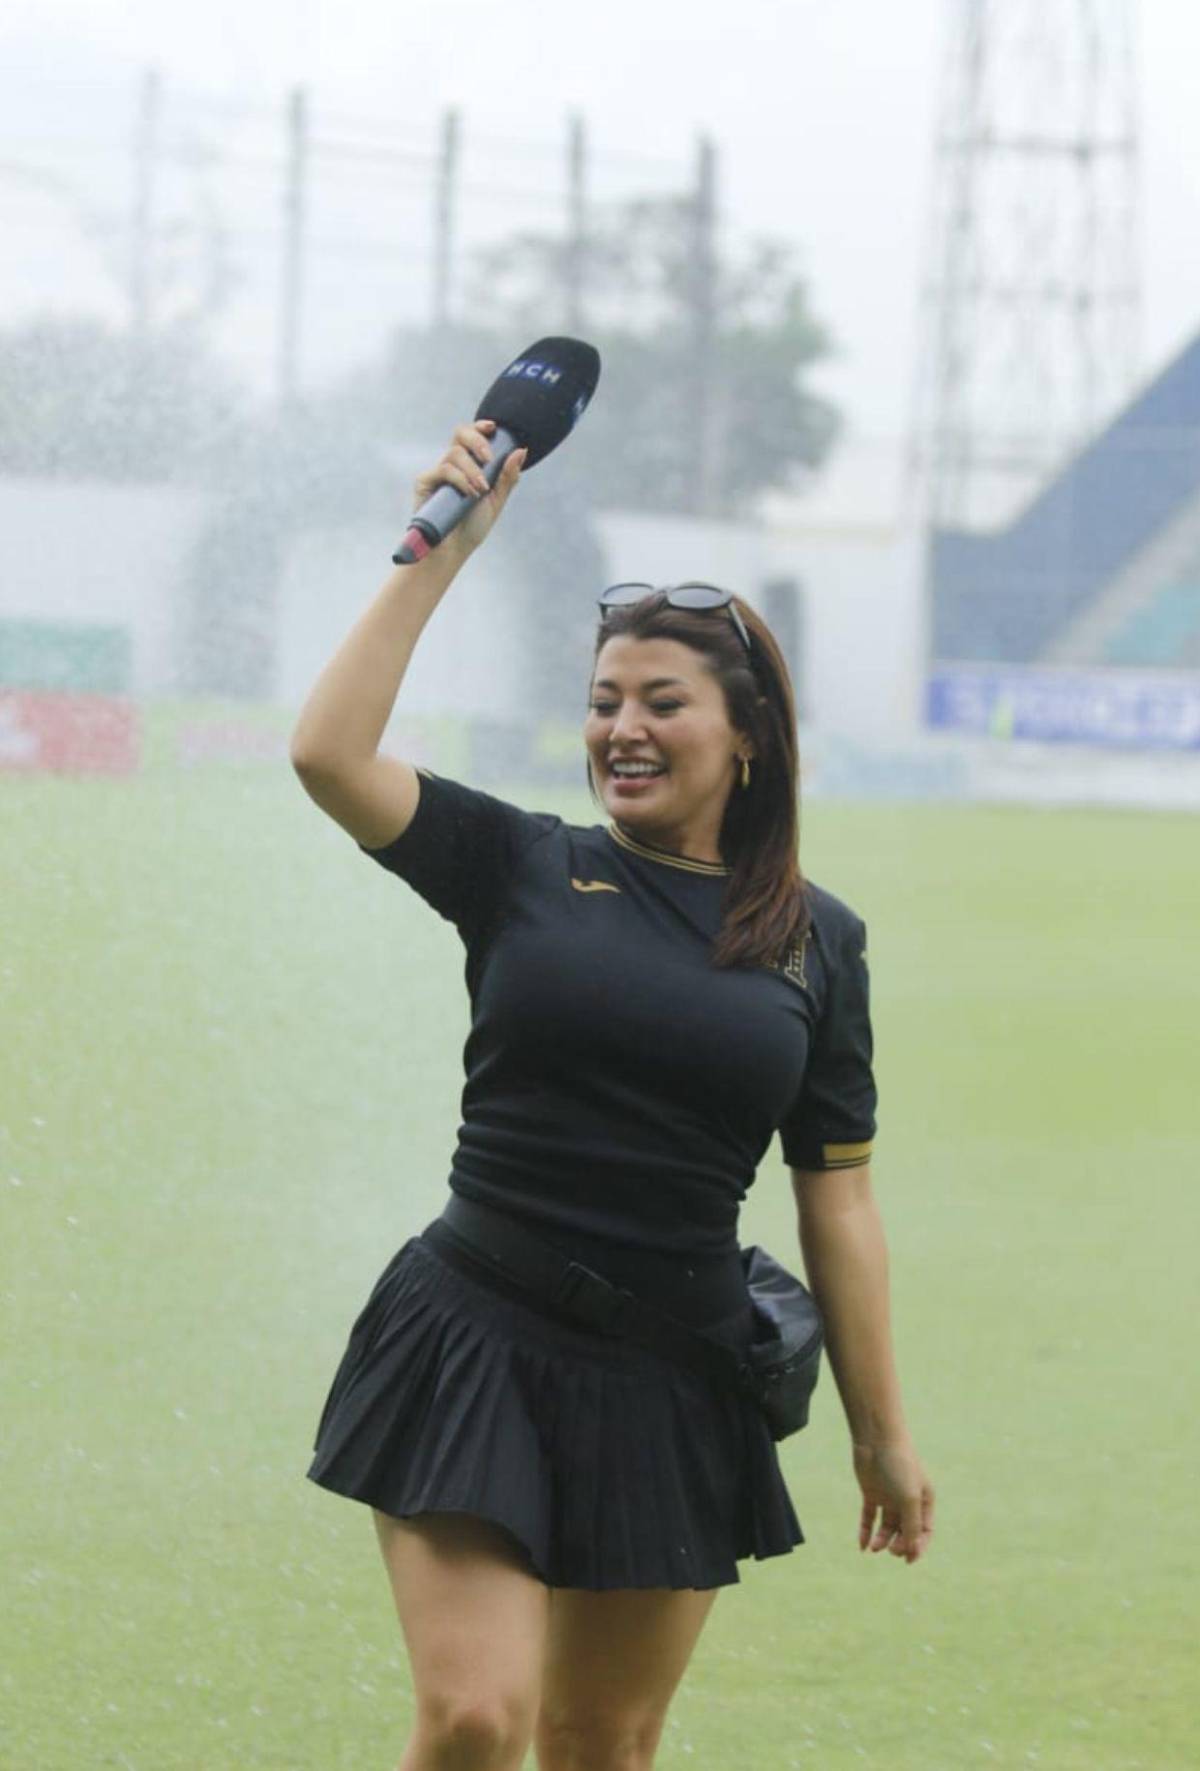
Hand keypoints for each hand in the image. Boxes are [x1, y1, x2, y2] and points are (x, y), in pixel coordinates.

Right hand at [410, 420, 526, 561]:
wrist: (453, 550)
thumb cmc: (473, 527)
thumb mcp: (496, 500)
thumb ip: (507, 477)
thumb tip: (521, 451)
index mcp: (468, 465)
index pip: (471, 435)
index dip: (480, 427)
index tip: (493, 427)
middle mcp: (452, 464)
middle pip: (460, 433)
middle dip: (477, 441)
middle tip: (488, 459)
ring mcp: (437, 472)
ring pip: (454, 453)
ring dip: (472, 469)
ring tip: (481, 489)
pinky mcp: (424, 482)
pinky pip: (444, 469)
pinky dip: (460, 479)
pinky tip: (469, 494)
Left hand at [852, 1436, 934, 1563]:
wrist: (876, 1440)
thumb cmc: (899, 1466)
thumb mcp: (909, 1499)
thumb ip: (912, 1526)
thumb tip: (912, 1552)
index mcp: (924, 1500)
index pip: (924, 1531)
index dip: (917, 1547)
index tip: (908, 1559)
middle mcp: (907, 1500)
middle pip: (905, 1531)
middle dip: (899, 1545)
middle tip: (891, 1551)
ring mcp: (888, 1497)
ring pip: (886, 1527)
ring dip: (882, 1541)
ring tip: (875, 1548)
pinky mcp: (871, 1493)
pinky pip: (869, 1518)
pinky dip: (866, 1532)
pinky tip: (863, 1546)